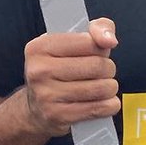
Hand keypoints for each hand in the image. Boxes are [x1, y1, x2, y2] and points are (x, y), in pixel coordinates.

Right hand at [23, 18, 120, 136]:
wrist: (36, 108)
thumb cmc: (61, 68)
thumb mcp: (73, 41)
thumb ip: (99, 28)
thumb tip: (109, 39)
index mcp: (40, 47)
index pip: (89, 42)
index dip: (101, 48)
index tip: (96, 53)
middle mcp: (39, 71)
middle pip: (98, 66)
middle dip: (107, 69)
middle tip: (99, 72)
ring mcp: (47, 96)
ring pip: (102, 88)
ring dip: (109, 87)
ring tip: (100, 87)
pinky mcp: (59, 116)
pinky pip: (101, 108)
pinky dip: (109, 105)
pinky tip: (101, 102)